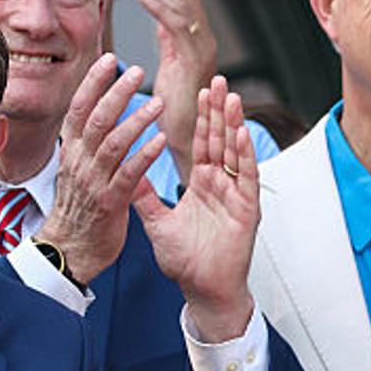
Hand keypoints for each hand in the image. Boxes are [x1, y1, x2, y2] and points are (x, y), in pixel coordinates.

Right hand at [39, 54, 166, 282]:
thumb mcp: (79, 171)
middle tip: (137, 71)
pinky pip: (128, 174)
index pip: (79, 108)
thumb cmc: (81, 210)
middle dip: (115, 91)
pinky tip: (161, 141)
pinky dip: (145, 155)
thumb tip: (99, 117)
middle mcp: (79, 161)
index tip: (110, 59)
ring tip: (158, 103)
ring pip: (112, 142)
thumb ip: (89, 145)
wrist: (72, 250)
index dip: (93, 82)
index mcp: (72, 152)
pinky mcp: (110, 202)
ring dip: (136, 120)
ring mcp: (94, 181)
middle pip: (95, 118)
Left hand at [121, 0, 217, 184]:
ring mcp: (204, 52)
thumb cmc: (174, 114)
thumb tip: (159, 17)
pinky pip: (178, 25)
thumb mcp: (170, 67)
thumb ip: (168, 42)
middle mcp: (206, 44)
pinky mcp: (195, 62)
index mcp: (200, 44)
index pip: (188, 0)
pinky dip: (158, 6)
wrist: (187, 144)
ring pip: (184, 4)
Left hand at [134, 76, 257, 341]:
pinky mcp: (247, 211)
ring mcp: (236, 197)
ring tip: (230, 96)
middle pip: (219, 141)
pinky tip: (240, 133)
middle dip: (218, 110)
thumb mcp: (157, 222)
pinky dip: (245, 156)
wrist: (203, 291)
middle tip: (216, 78)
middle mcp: (222, 186)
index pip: (201, 144)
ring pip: (235, 154)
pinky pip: (247, 179)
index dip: (200, 118)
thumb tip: (124, 169)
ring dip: (232, 125)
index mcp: (202, 185)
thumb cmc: (186, 262)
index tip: (198, 90)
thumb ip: (144, 196)